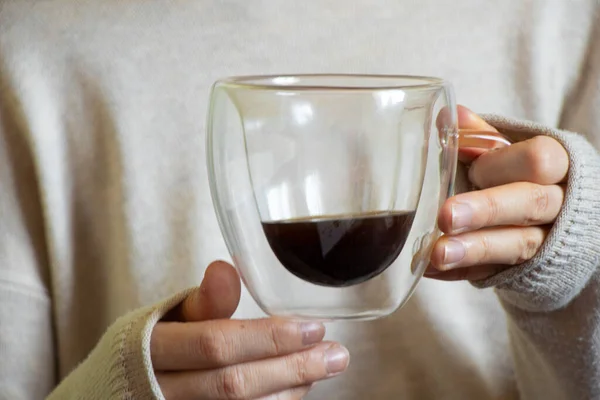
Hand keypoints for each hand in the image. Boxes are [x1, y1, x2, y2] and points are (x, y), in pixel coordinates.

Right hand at [151, 261, 348, 398]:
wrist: (121, 390)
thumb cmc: (150, 346)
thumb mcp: (168, 317)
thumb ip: (202, 300)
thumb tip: (226, 268)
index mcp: (151, 349)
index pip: (216, 345)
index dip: (268, 339)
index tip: (313, 327)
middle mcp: (161, 389)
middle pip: (234, 385)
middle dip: (291, 369)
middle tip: (336, 354)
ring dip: (289, 390)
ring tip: (325, 367)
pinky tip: (297, 389)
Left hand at [425, 106, 568, 280]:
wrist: (559, 222)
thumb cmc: (523, 177)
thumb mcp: (511, 153)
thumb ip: (482, 137)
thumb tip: (448, 116)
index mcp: (557, 167)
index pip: (538, 161)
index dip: (501, 166)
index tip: (473, 170)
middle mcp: (559, 205)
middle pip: (530, 204)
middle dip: (486, 210)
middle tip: (446, 216)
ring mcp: (547, 243)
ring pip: (517, 245)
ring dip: (473, 250)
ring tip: (437, 253)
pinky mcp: (527, 272)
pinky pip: (495, 274)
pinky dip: (462, 271)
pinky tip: (432, 270)